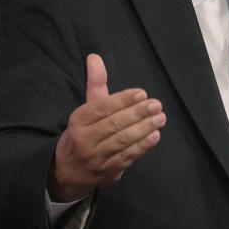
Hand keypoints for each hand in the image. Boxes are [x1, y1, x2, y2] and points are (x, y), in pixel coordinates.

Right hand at [47, 54, 165, 201]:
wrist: (69, 171)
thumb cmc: (83, 132)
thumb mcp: (86, 108)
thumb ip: (95, 83)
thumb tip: (95, 57)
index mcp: (78, 120)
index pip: (102, 108)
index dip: (122, 100)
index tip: (141, 93)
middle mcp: (85, 139)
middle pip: (113, 124)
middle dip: (137, 114)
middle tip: (156, 104)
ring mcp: (97, 157)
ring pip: (122, 141)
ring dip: (143, 129)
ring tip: (160, 118)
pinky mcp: (108, 171)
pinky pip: (127, 157)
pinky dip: (142, 147)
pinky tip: (155, 136)